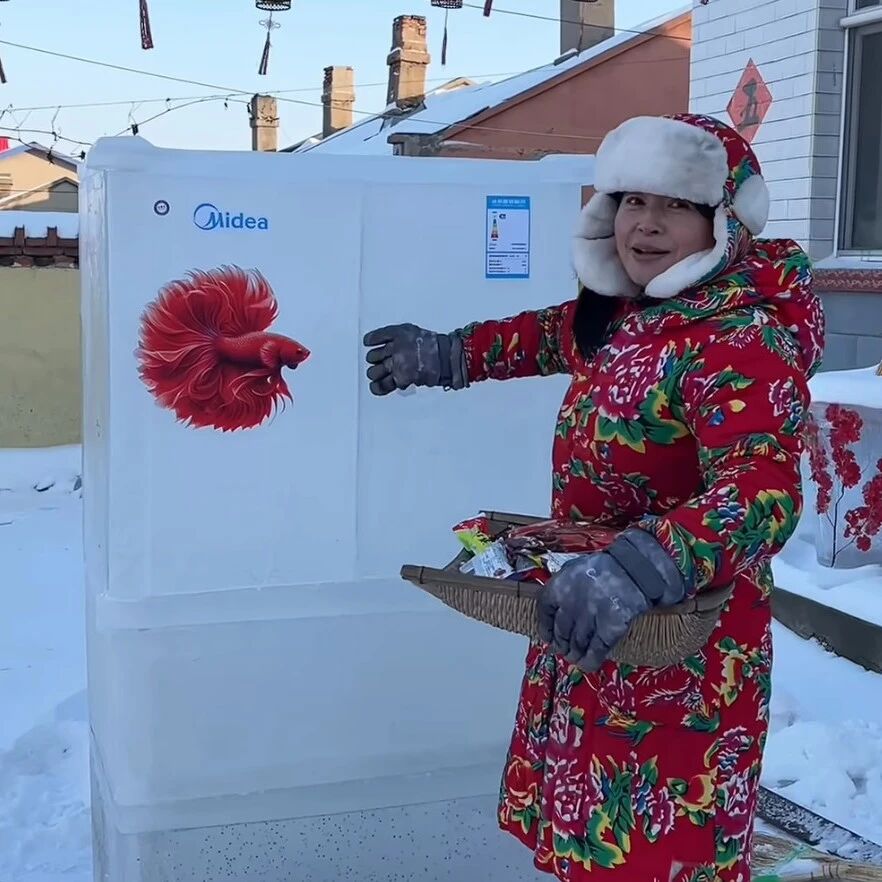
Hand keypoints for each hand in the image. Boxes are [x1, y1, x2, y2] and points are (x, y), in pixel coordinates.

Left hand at [363, 323, 466, 395]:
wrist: (447, 357)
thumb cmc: (434, 345)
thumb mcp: (413, 331)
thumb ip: (397, 337)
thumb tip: (386, 345)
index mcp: (397, 334)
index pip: (375, 337)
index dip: (370, 341)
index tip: (369, 343)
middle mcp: (395, 348)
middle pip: (372, 356)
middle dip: (374, 360)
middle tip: (380, 362)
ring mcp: (397, 364)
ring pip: (374, 372)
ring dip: (376, 374)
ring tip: (380, 375)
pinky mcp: (401, 379)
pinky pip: (382, 385)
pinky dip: (377, 387)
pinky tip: (376, 386)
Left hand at [537, 528, 687, 671]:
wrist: (634, 568)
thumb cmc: (604, 566)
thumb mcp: (574, 569)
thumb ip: (561, 588)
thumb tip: (554, 612)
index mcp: (559, 586)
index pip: (544, 613)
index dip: (545, 628)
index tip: (548, 637)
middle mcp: (570, 604)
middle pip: (561, 632)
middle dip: (561, 644)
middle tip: (564, 650)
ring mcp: (590, 617)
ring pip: (577, 644)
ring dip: (575, 654)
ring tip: (575, 657)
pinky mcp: (610, 628)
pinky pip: (596, 650)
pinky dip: (590, 661)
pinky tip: (588, 665)